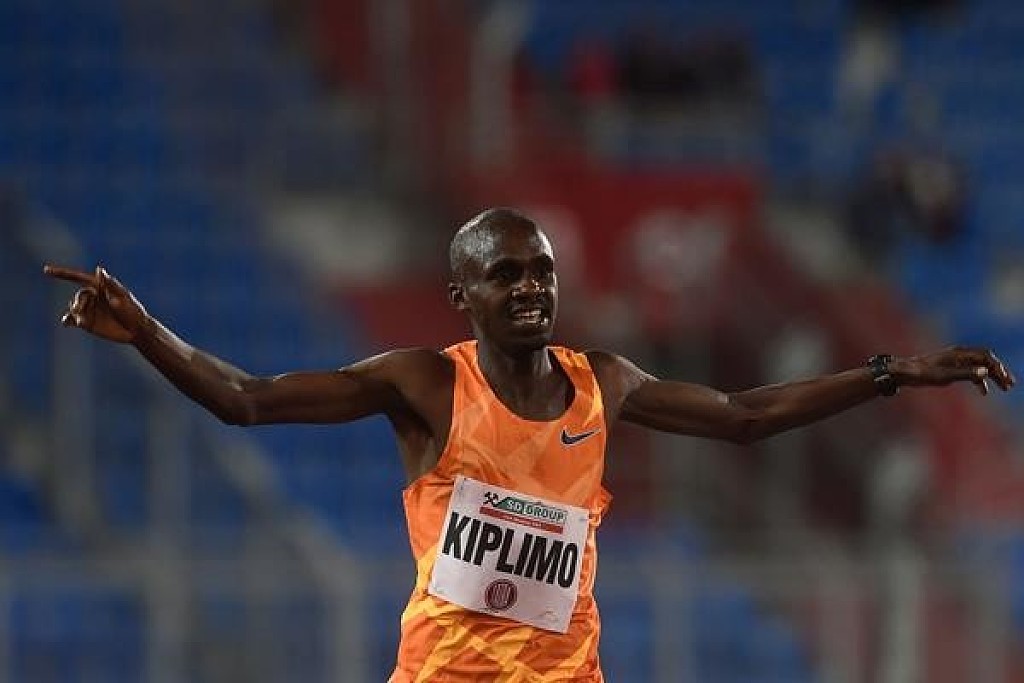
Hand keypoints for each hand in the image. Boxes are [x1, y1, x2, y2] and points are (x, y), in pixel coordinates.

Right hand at [43, 265, 147, 343]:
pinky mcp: (87, 323)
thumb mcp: (123, 296)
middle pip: (78, 296)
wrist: (136, 331)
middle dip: (79, 303)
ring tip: (83, 321)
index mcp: (99, 287)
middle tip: (82, 311)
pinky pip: (72, 320)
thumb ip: (110, 284)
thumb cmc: (133, 311)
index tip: (46, 270)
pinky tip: (66, 323)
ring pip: (73, 308)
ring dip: (77, 313)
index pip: (77, 278)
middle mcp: (92, 297)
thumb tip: (99, 269)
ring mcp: (89, 310)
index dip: (62, 273)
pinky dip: (67, 320)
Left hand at [893, 346, 1015, 395]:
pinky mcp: (949, 367)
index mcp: (959, 353)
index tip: (1005, 380)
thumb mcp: (946, 376)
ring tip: (1003, 388)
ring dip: (992, 376)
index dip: (998, 367)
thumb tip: (986, 372)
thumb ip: (966, 374)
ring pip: (979, 366)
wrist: (904, 372)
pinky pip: (970, 371)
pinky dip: (979, 379)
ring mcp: (954, 360)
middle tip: (1009, 385)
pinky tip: (984, 391)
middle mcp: (959, 354)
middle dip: (999, 372)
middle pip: (985, 360)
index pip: (986, 356)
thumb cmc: (923, 374)